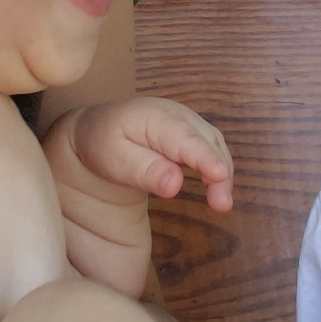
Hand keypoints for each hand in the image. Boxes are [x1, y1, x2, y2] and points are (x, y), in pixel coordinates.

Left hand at [53, 98, 233, 214]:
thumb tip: (175, 185)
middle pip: (207, 142)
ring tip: (221, 203)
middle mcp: (179, 115)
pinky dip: (218, 169)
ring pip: (214, 146)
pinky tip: (217, 191)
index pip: (185, 138)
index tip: (219, 175)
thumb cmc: (104, 144)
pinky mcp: (193, 134)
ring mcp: (189, 122)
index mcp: (155, 117)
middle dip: (219, 172)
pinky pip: (212, 150)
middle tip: (222, 205)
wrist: (98, 129)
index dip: (205, 157)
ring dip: (222, 174)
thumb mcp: (115, 160)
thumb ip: (145, 171)